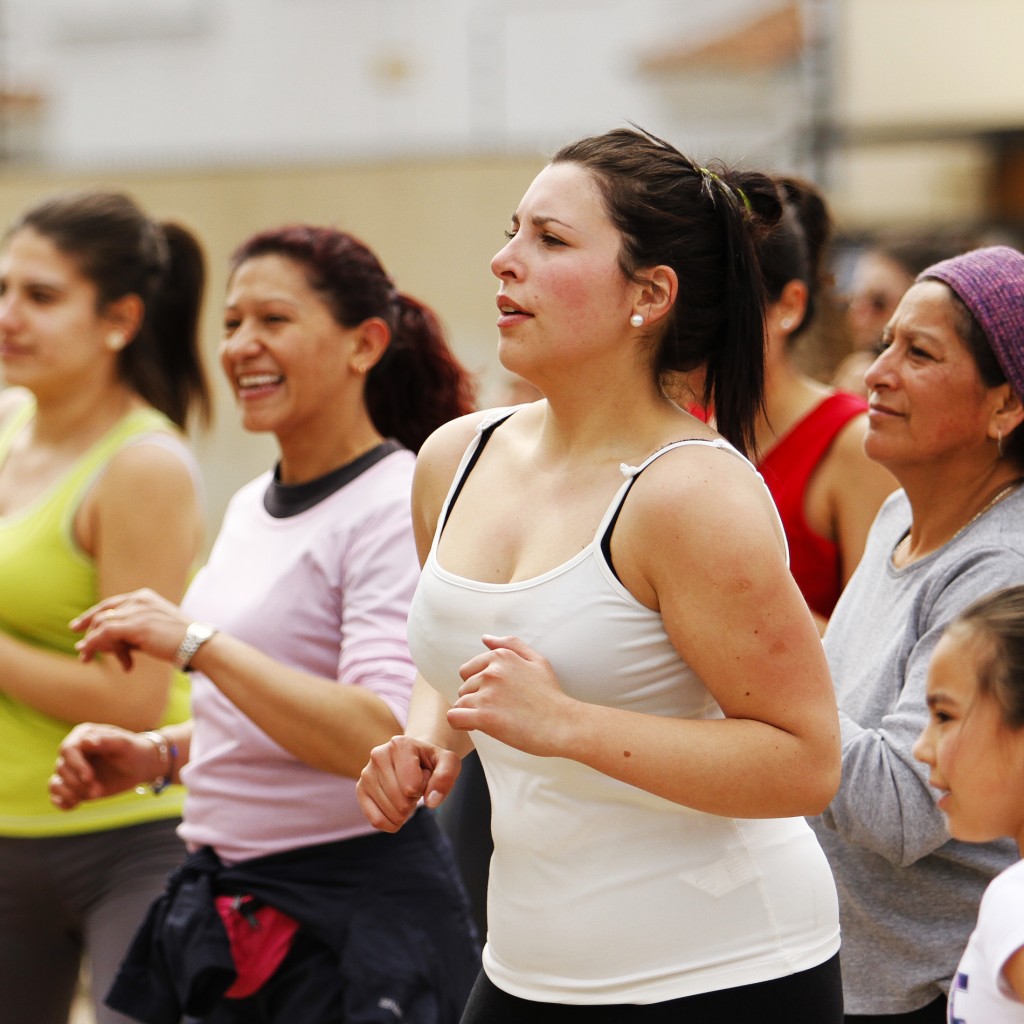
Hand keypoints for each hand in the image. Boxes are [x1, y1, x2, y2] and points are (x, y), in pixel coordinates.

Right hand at [49, 723, 162, 808]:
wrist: (139, 766)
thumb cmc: (133, 751)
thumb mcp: (124, 745)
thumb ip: (107, 740)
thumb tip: (86, 741)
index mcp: (83, 735)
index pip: (68, 750)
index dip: (76, 766)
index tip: (89, 778)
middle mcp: (73, 752)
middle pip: (62, 768)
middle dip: (78, 783)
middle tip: (98, 791)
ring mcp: (71, 769)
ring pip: (56, 783)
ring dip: (71, 793)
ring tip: (94, 796)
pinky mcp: (72, 785)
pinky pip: (56, 795)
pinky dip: (61, 802)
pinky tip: (74, 805)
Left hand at [71, 588, 189, 670]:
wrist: (197, 644)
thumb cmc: (179, 640)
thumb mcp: (153, 628)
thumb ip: (131, 630)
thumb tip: (105, 643)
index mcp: (144, 597)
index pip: (110, 604)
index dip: (91, 616)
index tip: (76, 628)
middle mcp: (138, 600)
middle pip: (102, 615)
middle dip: (90, 636)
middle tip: (83, 655)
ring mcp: (137, 611)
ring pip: (102, 625)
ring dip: (95, 646)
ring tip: (92, 661)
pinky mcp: (135, 626)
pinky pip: (105, 634)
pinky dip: (94, 645)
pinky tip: (89, 654)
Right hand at [357, 735, 461, 832]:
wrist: (417, 758)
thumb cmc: (432, 761)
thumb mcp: (449, 762)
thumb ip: (446, 777)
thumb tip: (431, 801)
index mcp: (400, 744)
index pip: (412, 786)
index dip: (424, 787)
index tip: (424, 774)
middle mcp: (378, 755)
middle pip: (401, 801)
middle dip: (414, 800)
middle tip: (415, 784)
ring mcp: (366, 773)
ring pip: (391, 813)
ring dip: (405, 810)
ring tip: (406, 790)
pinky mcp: (360, 790)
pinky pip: (377, 821)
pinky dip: (392, 823)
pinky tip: (397, 807)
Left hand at [451, 634, 573, 755]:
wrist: (563, 725)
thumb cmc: (551, 695)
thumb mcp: (537, 661)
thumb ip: (510, 645)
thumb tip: (486, 638)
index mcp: (501, 657)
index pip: (468, 670)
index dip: (479, 686)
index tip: (495, 697)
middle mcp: (491, 672)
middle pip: (464, 687)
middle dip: (476, 699)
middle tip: (499, 710)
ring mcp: (487, 694)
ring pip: (460, 703)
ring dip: (471, 713)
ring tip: (494, 721)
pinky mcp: (484, 717)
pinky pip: (454, 717)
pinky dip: (460, 723)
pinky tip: (475, 727)